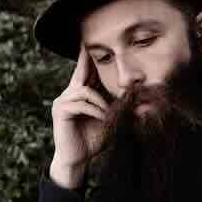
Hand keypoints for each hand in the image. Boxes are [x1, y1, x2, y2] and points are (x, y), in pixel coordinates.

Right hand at [50, 43, 111, 168]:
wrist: (79, 160)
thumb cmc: (95, 141)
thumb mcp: (111, 121)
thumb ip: (119, 109)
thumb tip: (140, 100)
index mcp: (81, 94)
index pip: (86, 72)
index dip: (88, 57)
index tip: (90, 41)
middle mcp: (69, 94)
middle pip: (82, 73)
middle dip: (87, 60)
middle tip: (90, 43)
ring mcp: (63, 102)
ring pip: (85, 90)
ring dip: (101, 101)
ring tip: (110, 113)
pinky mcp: (60, 111)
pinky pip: (81, 103)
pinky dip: (95, 110)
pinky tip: (103, 117)